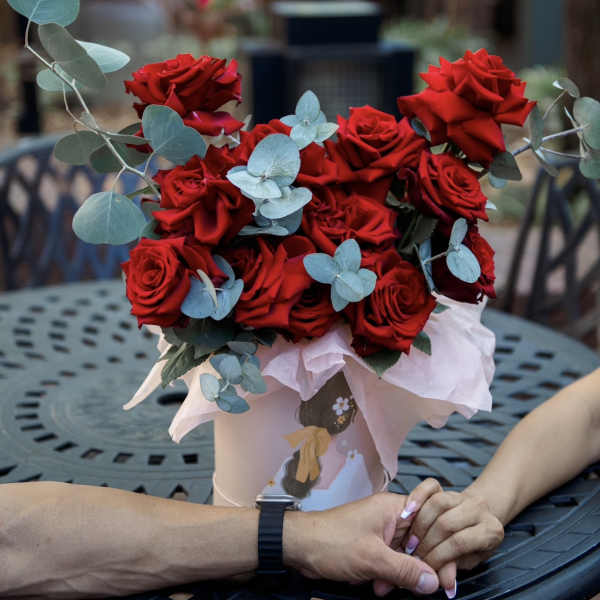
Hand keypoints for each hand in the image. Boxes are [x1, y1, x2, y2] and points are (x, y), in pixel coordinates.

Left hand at [283, 493, 439, 595]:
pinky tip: (377, 585)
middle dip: (419, 565)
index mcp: (394, 507)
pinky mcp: (373, 544)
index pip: (432, 518)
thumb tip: (433, 581)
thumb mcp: (372, 559)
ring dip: (401, 574)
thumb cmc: (331, 541)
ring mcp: (382, 530)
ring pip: (407, 554)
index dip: (441, 545)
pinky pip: (392, 560)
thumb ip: (406, 570)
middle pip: (422, 539)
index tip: (445, 574)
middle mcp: (390, 515)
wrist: (300, 547)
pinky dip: (388, 575)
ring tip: (384, 586)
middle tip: (420, 586)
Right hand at [401, 478, 503, 576]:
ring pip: (437, 503)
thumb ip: (454, 568)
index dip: (439, 556)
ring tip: (411, 541)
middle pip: (446, 523)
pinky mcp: (447, 487)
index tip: (424, 568)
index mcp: (490, 530)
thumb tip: (445, 585)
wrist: (476, 518)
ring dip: (419, 524)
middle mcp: (479, 508)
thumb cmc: (472, 544)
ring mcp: (462, 495)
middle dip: (426, 542)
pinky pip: (430, 486)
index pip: (459, 543)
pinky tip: (407, 512)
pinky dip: (417, 497)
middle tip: (413, 556)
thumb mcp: (467, 560)